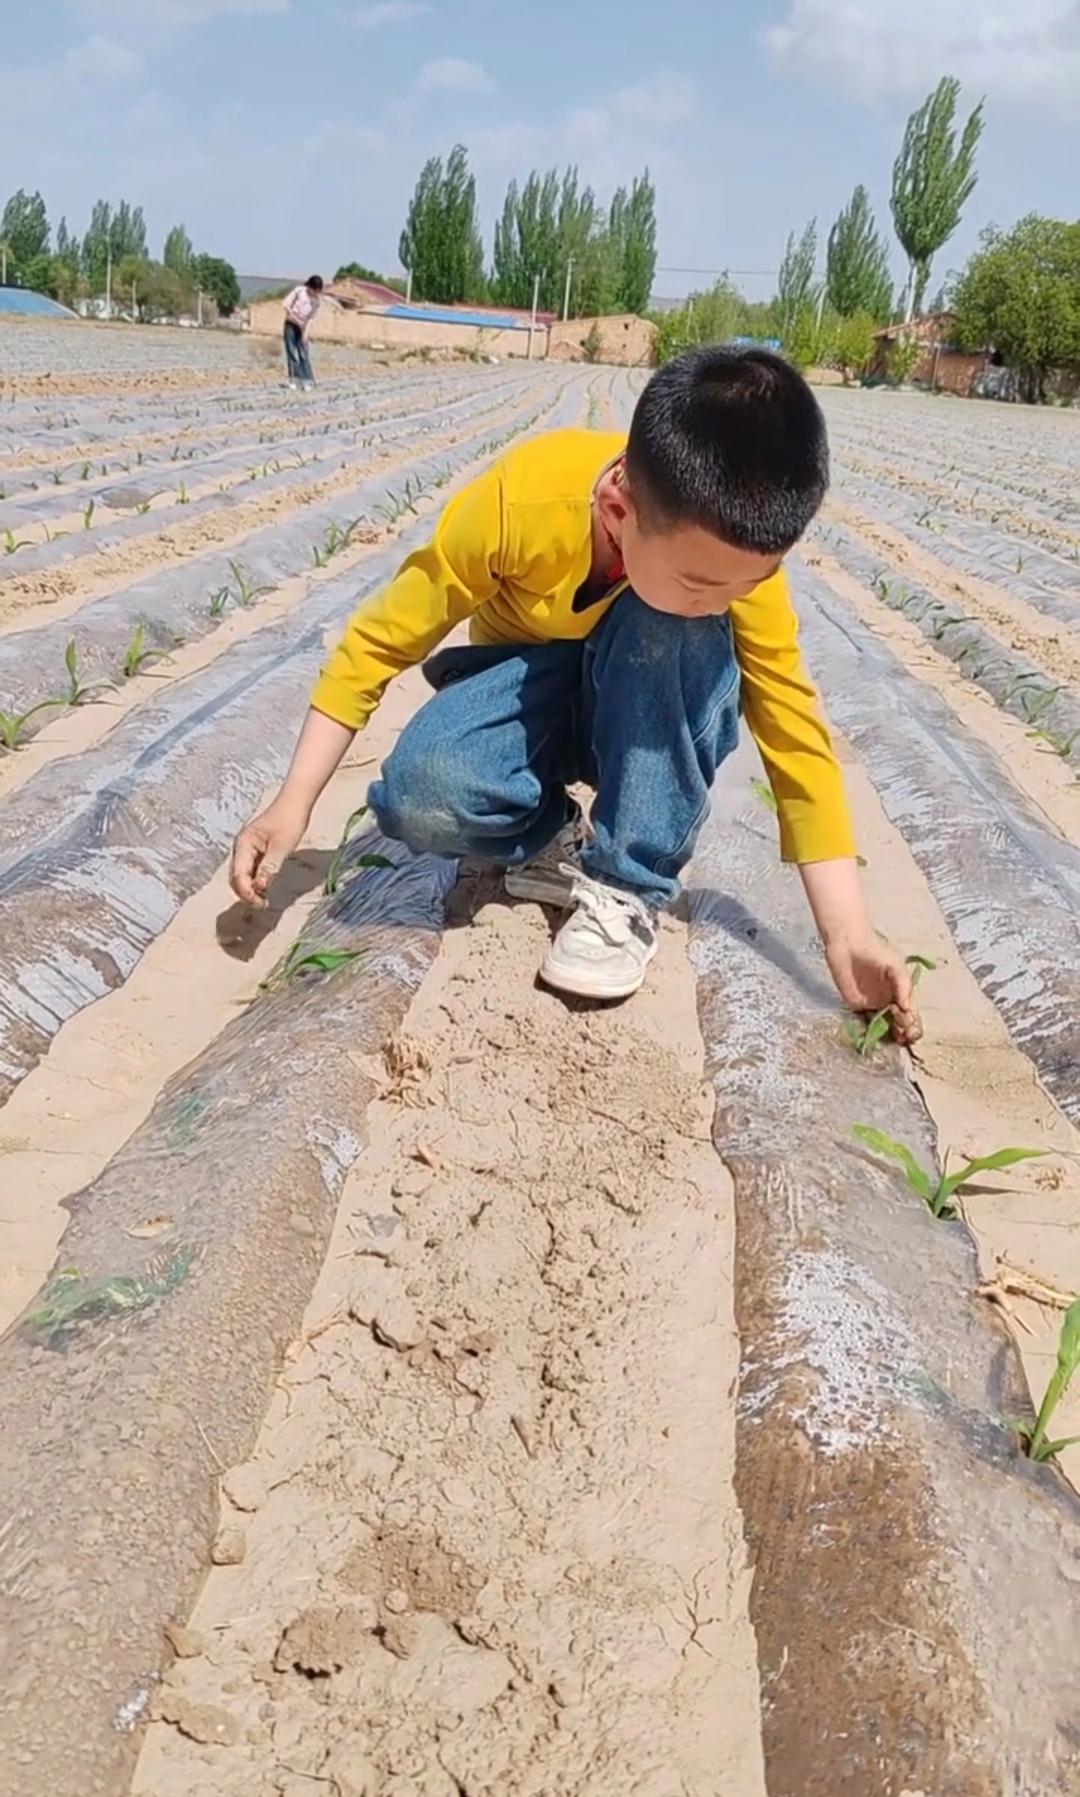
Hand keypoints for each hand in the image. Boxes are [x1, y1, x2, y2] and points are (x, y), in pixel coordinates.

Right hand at [230, 796, 308, 906]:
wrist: (295, 803)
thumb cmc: (289, 820)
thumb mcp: (281, 847)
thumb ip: (269, 868)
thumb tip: (259, 887)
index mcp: (243, 844)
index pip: (238, 875)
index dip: (246, 892)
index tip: (260, 903)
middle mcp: (241, 848)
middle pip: (236, 877)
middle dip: (246, 893)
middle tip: (263, 904)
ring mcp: (247, 849)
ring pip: (243, 876)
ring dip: (250, 889)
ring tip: (264, 900)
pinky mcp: (256, 851)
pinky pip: (251, 870)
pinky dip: (255, 882)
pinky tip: (265, 889)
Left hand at [825, 931, 921, 1045]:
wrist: (849, 943)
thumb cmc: (875, 949)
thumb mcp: (895, 965)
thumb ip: (903, 985)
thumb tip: (907, 1008)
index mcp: (900, 992)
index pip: (910, 1014)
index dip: (913, 1023)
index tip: (911, 1026)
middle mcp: (887, 1001)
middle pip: (899, 1024)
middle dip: (905, 1032)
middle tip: (906, 1035)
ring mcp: (872, 1005)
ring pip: (883, 1027)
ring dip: (891, 1036)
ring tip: (897, 1037)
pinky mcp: (855, 1005)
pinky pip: (864, 1022)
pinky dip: (870, 1031)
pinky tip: (877, 1034)